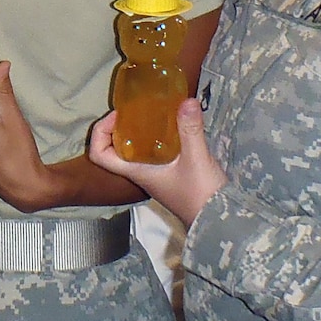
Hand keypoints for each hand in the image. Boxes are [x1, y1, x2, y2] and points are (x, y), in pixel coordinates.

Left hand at [88, 98, 224, 226]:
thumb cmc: (201, 195)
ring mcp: (155, 175)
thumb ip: (190, 130)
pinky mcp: (170, 174)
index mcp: (137, 172)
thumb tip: (186, 100)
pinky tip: (173, 125)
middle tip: (134, 109)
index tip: (117, 116)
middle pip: (115, 149)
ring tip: (151, 112)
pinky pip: (154, 152)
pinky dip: (157, 137)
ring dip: (138, 131)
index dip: (101, 133)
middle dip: (119, 127)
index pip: (100, 155)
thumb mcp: (196, 158)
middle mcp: (141, 173)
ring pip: (135, 150)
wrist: (220, 219)